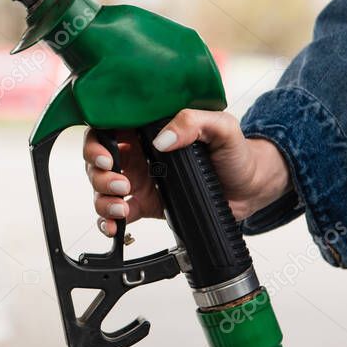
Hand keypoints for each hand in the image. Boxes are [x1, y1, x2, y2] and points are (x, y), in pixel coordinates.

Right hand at [83, 110, 291, 236]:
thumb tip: (163, 139)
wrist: (249, 188)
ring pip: (101, 188)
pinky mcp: (144, 205)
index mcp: (149, 130)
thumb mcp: (221, 128)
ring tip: (123, 204)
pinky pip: (116, 213)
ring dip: (103, 198)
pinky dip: (108, 220)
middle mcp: (138, 154)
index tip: (107, 157)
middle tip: (120, 183)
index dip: (97, 142)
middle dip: (98, 174)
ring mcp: (139, 180)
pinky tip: (117, 223)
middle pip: (97, 160)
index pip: (108, 128)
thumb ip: (193, 122)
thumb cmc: (235, 153)